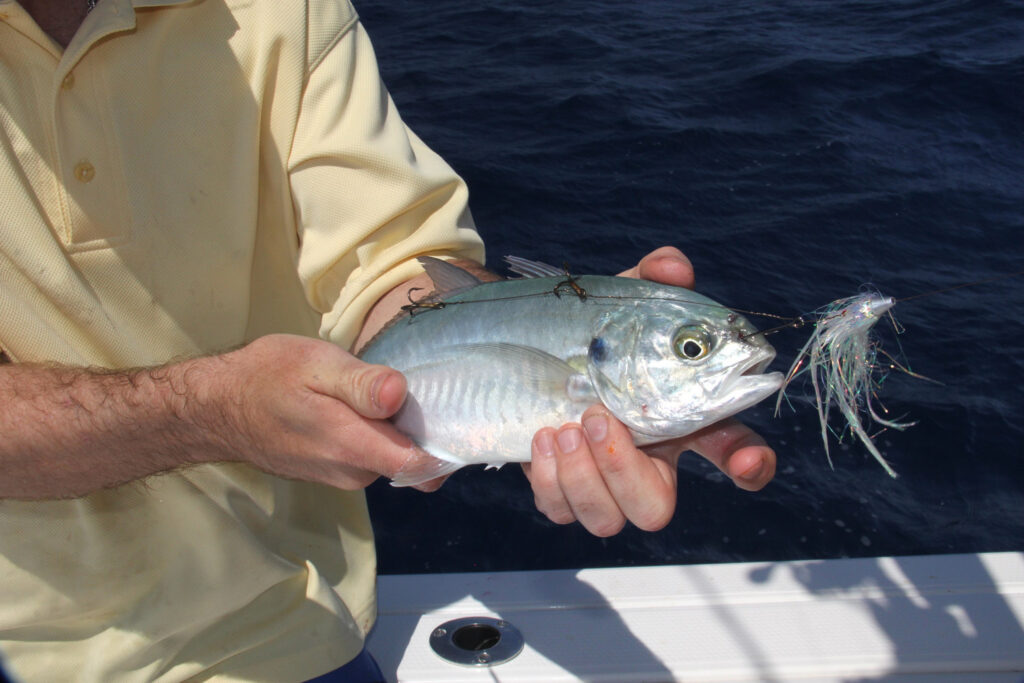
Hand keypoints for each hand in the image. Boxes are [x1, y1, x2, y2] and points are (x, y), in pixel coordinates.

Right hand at [205, 334, 444, 490]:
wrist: (215, 407)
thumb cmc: (265, 377)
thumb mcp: (315, 364)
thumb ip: (361, 383)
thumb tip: (400, 393)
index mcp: (353, 446)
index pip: (422, 465)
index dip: (448, 443)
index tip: (458, 412)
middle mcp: (352, 472)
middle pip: (412, 459)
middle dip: (422, 428)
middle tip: (421, 384)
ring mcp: (340, 475)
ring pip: (390, 456)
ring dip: (396, 429)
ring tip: (386, 389)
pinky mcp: (331, 471)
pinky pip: (370, 456)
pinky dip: (376, 433)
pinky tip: (363, 404)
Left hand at [522, 246, 775, 535]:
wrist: (530, 348)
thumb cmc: (595, 330)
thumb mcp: (624, 302)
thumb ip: (653, 278)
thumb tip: (673, 264)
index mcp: (678, 418)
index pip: (733, 452)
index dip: (749, 465)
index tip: (748, 463)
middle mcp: (644, 462)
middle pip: (655, 508)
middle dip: (623, 471)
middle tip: (595, 416)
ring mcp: (598, 482)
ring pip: (605, 518)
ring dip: (582, 475)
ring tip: (563, 424)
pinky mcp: (558, 489)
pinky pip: (559, 509)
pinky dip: (550, 479)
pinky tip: (542, 436)